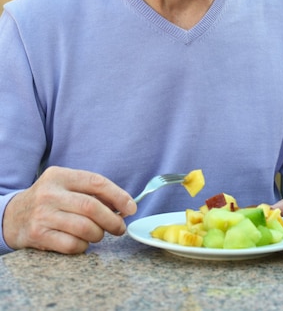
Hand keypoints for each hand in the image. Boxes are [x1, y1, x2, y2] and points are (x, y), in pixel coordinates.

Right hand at [3, 166, 136, 253]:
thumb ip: (91, 192)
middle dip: (112, 220)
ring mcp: (43, 214)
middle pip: (91, 207)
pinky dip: (83, 246)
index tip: (131, 207)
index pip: (96, 182)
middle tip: (120, 227)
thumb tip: (123, 205)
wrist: (13, 216)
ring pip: (84, 227)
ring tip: (99, 234)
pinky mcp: (38, 235)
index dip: (118, 195)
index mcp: (60, 175)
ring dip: (98, 234)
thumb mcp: (65, 186)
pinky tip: (82, 243)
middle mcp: (50, 193)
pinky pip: (72, 244)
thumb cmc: (48, 201)